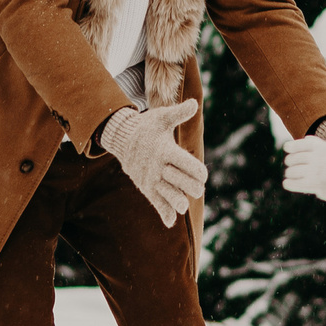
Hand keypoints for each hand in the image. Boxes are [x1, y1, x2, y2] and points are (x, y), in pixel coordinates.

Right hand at [95, 100, 207, 227]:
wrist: (122, 140)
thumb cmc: (147, 127)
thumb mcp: (162, 117)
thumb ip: (179, 113)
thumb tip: (194, 104)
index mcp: (165, 150)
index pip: (186, 164)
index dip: (198, 172)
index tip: (203, 174)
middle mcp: (158, 167)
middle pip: (181, 183)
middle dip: (193, 187)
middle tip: (198, 187)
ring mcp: (151, 179)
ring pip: (169, 196)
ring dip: (179, 203)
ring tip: (184, 203)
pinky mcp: (146, 188)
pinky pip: (156, 204)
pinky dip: (164, 214)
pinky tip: (171, 221)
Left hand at [282, 136, 325, 205]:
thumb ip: (318, 143)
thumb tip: (306, 138)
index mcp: (319, 147)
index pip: (296, 145)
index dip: (290, 147)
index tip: (287, 149)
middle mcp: (315, 158)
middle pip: (292, 159)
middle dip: (290, 161)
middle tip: (291, 164)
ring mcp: (314, 171)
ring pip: (292, 171)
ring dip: (290, 173)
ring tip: (291, 174)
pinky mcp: (313, 184)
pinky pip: (294, 183)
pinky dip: (289, 183)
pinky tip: (288, 183)